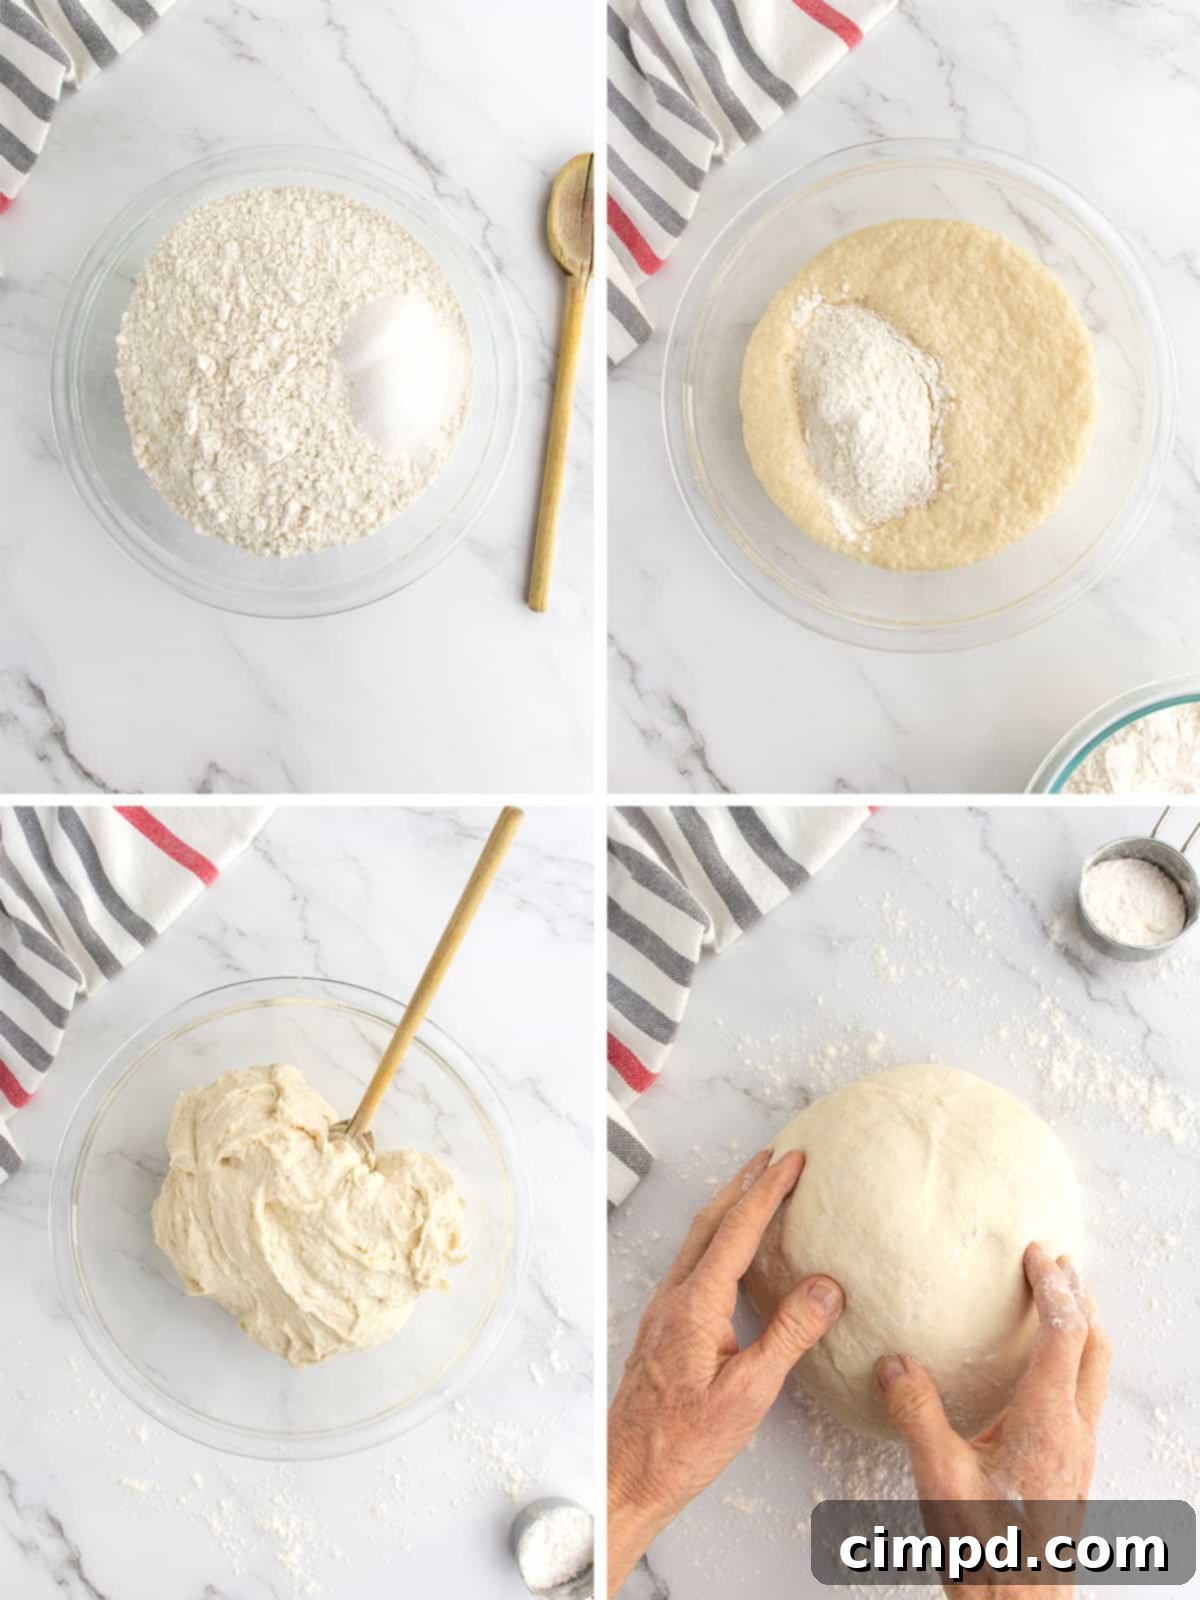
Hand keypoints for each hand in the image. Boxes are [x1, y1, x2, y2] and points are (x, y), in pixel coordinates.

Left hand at [608, 1147, 843, 1595]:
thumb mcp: (749, 1394)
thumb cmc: (685, 1442)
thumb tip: (826, 1286)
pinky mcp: (665, 1326)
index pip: (737, 1230)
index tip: (793, 1160)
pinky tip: (733, 1252)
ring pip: (699, 1240)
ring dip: (729, 1207)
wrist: (628, 1471)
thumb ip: (788, 1336)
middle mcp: (675, 1296)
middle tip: (775, 1156)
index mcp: (696, 1304)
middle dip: (744, 1182)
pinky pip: (694, 1263)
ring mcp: (665, 1309)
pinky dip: (718, 1238)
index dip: (768, 1190)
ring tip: (756, 1188)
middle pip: (711, 1221)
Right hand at [876, 1243, 1109, 1598]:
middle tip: (1056, 1264)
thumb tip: (893, 1363)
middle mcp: (1074, 1430)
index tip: (1036, 1253)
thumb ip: (917, 1412)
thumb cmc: (987, 1549)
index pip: (1063, 1332)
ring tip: (1056, 1305)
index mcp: (1047, 1421)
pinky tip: (1038, 1374)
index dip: (1052, 1285)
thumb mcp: (939, 1477)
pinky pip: (1084, 1400)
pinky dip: (1071, 1365)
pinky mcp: (1072, 1470)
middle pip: (1094, 1346)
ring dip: (1080, 1330)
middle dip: (1077, 1298)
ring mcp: (1079, 1452)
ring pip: (1095, 1374)